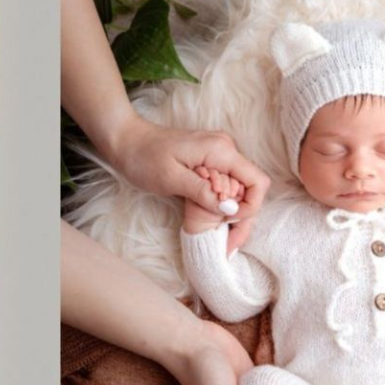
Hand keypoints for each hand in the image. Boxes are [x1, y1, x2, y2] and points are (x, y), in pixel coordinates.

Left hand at [105, 115, 269, 252]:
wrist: (126, 140)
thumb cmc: (144, 157)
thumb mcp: (171, 178)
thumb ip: (203, 193)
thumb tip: (230, 210)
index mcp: (221, 151)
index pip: (257, 181)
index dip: (250, 207)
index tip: (228, 221)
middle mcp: (226, 150)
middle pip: (251, 189)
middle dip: (242, 217)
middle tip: (226, 244)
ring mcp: (219, 155)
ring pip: (240, 189)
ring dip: (230, 212)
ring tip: (216, 235)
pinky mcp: (211, 161)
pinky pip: (226, 186)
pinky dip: (221, 204)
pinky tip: (209, 219)